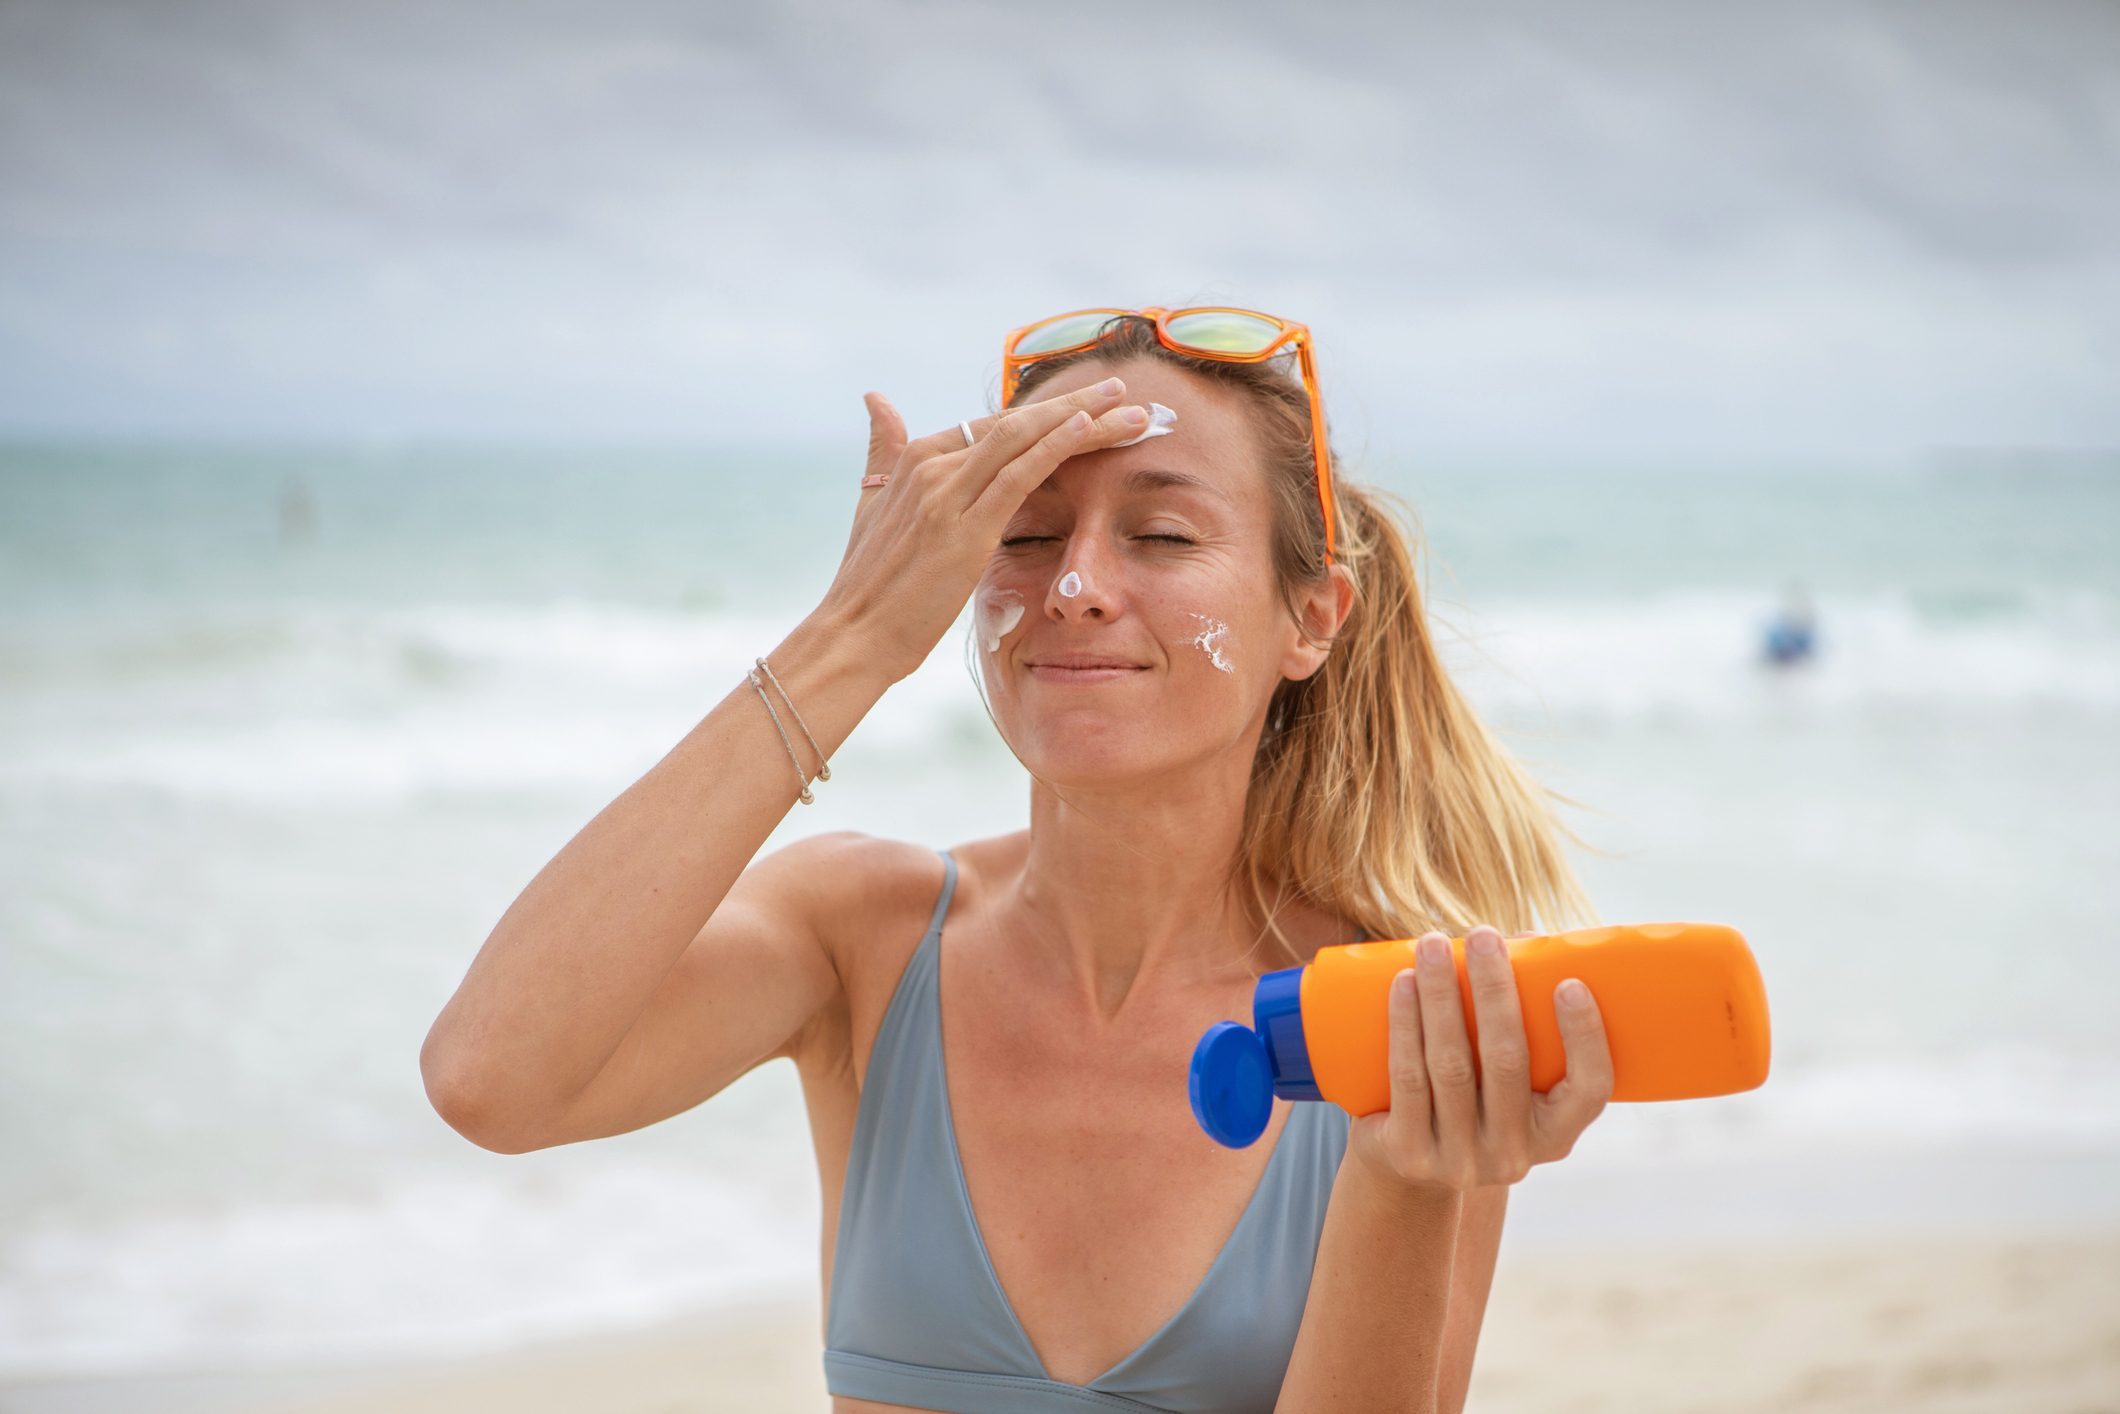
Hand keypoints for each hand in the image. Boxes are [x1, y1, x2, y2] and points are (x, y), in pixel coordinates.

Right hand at [819, 378, 1156, 682]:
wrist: (853, 635)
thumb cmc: (868, 584)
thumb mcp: (871, 505)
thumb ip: (883, 451)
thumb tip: (876, 399)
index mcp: (918, 458)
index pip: (996, 424)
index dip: (1047, 413)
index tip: (1092, 407)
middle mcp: (933, 466)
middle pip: (1018, 423)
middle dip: (1078, 406)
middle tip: (1124, 393)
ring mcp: (947, 495)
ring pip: (1026, 440)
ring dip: (1084, 421)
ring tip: (1133, 412)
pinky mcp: (965, 530)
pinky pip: (1019, 476)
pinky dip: (1056, 447)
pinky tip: (1089, 429)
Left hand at [1346, 926, 1613, 1192]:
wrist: (1409, 1162)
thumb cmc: (1473, 1095)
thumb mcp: (1507, 1076)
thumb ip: (1524, 1016)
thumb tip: (1523, 941)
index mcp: (1555, 1134)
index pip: (1589, 1089)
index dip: (1585, 1037)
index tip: (1570, 982)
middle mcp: (1513, 1154)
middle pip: (1507, 1061)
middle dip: (1493, 990)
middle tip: (1483, 935)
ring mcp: (1460, 1159)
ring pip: (1451, 1065)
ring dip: (1441, 996)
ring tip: (1433, 944)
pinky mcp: (1410, 1152)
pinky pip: (1408, 1077)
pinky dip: (1405, 1024)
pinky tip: (1404, 983)